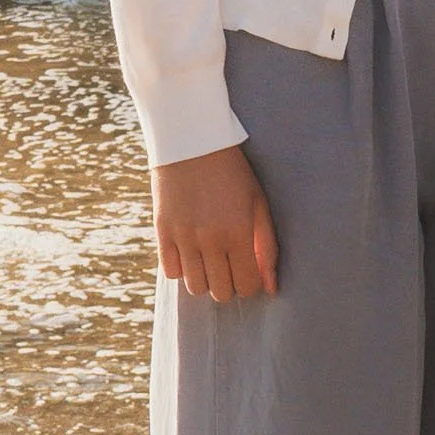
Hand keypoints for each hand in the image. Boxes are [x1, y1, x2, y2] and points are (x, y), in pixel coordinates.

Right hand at [153, 146, 278, 301]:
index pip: (247, 286)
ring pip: (195, 287)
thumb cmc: (233, 173)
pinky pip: (172, 272)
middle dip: (231, 284)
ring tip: (212, 258)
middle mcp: (210, 240)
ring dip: (207, 279)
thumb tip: (271, 289)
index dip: (252, 284)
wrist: (192, 141)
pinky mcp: (162, 232)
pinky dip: (183, 268)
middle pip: (221, 292)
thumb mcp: (258, 203)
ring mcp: (183, 237)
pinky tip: (192, 250)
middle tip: (232, 264)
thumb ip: (267, 247)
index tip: (251, 272)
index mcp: (238, 232)